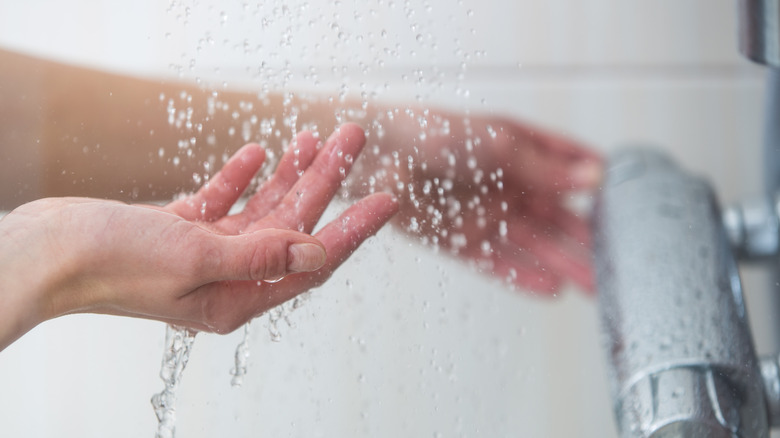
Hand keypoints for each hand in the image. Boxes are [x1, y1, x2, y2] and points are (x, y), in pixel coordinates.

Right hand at [0, 123, 397, 349]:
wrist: (45, 252)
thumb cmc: (112, 262)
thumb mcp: (195, 258)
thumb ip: (260, 255)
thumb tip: (316, 252)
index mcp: (237, 297)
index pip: (312, 262)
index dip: (353, 229)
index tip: (386, 199)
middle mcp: (227, 278)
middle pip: (292, 226)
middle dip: (325, 181)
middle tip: (352, 137)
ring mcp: (203, 254)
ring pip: (262, 209)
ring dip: (290, 172)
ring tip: (316, 135)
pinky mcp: (179, 231)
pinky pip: (222, 202)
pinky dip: (240, 178)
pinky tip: (257, 153)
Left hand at [386, 113, 601, 294]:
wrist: (378, 155)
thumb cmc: (434, 133)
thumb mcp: (498, 144)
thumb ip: (545, 167)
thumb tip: (596, 177)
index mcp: (520, 153)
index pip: (569, 169)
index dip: (598, 186)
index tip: (631, 207)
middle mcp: (506, 186)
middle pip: (555, 217)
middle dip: (586, 240)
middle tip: (619, 264)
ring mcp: (484, 215)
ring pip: (532, 245)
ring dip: (563, 264)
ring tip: (595, 286)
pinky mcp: (459, 240)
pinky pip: (497, 262)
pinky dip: (523, 276)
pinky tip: (552, 289)